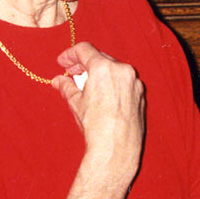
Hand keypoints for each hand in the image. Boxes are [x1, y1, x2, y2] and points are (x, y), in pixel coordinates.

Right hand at [52, 42, 144, 184]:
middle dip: (84, 64)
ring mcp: (134, 82)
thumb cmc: (95, 126)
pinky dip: (113, 84)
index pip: (85, 50)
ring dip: (99, 74)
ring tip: (86, 86)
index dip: (70, 54)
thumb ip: (67, 87)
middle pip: (100, 58)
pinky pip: (124, 82)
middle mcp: (122, 70)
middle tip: (72, 73)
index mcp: (104, 68)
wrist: (116, 147)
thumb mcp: (76, 104)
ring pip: (114, 70)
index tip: (62, 62)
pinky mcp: (141, 93)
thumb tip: (58, 81)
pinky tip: (103, 95)